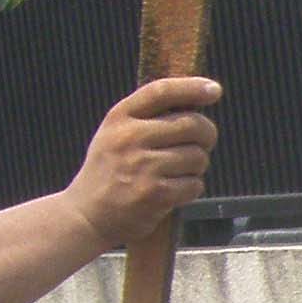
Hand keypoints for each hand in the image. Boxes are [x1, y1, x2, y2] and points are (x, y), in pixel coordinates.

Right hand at [65, 76, 220, 246]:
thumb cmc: (108, 171)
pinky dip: (192, 188)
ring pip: (197, 157)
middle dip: (206, 134)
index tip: (214, 90)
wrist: (87, 215)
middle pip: (191, 124)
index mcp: (120, 117)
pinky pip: (193, 185)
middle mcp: (130, 138)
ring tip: (181, 171)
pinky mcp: (154, 194)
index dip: (192, 87)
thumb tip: (194, 103)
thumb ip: (146, 118)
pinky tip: (177, 191)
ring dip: (198, 166)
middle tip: (204, 143)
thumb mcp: (114, 134)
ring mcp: (143, 166)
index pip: (162, 91)